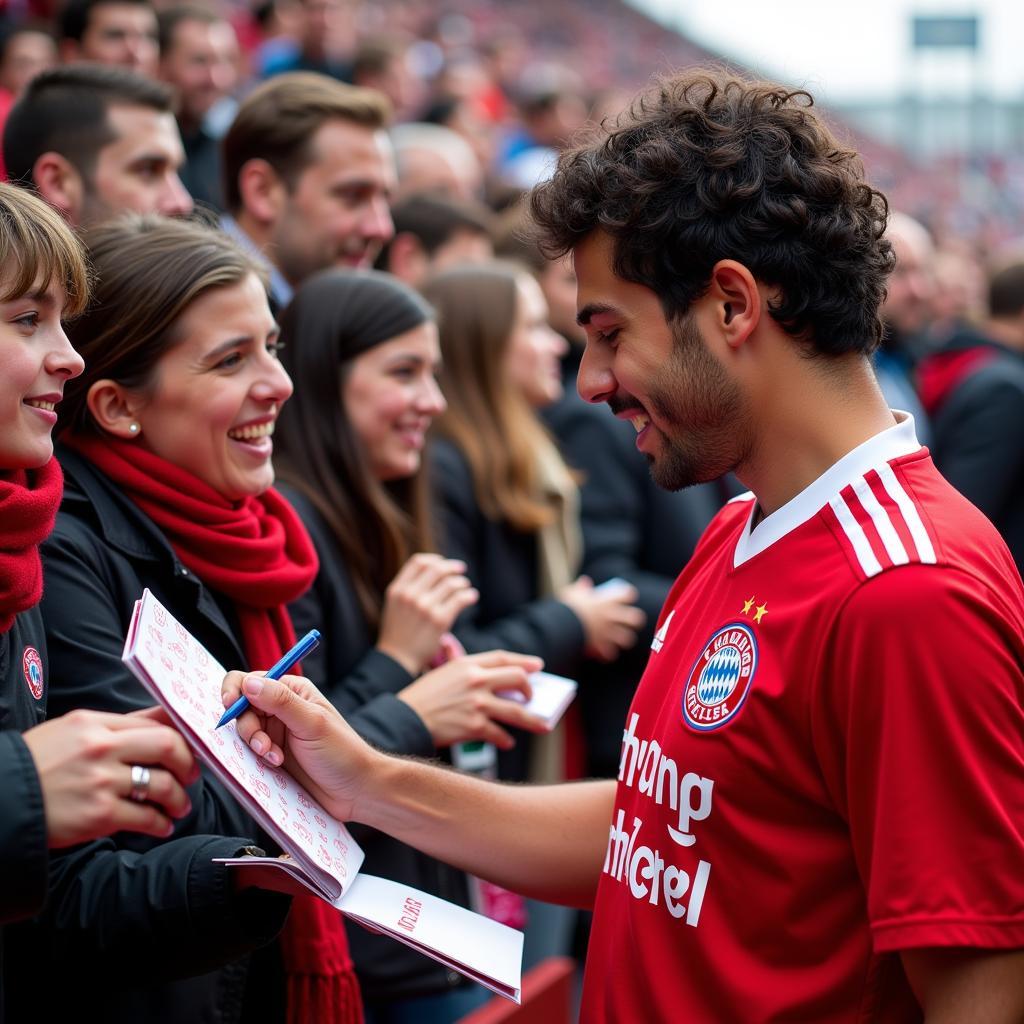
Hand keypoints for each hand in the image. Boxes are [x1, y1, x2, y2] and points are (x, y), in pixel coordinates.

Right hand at [22, 707, 199, 847]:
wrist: (1, 800)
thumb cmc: (38, 764)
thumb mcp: (71, 731)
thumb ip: (114, 727)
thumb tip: (161, 721)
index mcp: (95, 724)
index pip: (154, 721)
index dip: (181, 735)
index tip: (190, 748)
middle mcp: (101, 748)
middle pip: (167, 746)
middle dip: (188, 762)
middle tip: (191, 775)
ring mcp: (101, 782)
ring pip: (161, 784)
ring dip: (178, 798)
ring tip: (179, 806)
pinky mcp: (98, 815)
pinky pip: (145, 818)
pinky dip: (160, 824)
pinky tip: (162, 826)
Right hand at [221, 670, 378, 821]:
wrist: (355, 791)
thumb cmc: (342, 752)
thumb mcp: (312, 722)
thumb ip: (280, 701)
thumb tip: (248, 683)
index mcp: (292, 691)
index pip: (250, 680)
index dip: (235, 691)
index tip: (230, 705)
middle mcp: (280, 709)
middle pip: (241, 709)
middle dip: (247, 726)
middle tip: (263, 745)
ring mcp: (275, 734)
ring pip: (243, 733)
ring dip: (253, 744)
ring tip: (274, 759)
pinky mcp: (271, 757)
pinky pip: (248, 754)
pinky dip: (255, 759)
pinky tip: (274, 766)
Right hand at [377, 553, 478, 673]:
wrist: (397, 660)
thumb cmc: (398, 633)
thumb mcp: (394, 605)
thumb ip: (408, 588)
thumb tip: (432, 571)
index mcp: (397, 589)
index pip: (418, 562)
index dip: (434, 560)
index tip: (442, 564)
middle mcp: (410, 595)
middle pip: (437, 569)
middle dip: (452, 567)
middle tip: (461, 570)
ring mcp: (425, 607)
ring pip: (451, 582)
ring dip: (462, 582)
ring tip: (466, 587)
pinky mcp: (440, 620)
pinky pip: (460, 598)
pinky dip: (469, 594)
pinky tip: (471, 597)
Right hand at [398, 651, 546, 749]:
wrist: (404, 719)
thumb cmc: (423, 696)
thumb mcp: (444, 673)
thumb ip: (469, 672)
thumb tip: (497, 682)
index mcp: (467, 663)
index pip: (503, 657)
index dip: (523, 661)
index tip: (538, 666)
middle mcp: (476, 680)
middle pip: (517, 679)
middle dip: (530, 689)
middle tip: (532, 697)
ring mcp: (477, 704)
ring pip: (517, 711)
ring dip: (533, 720)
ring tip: (542, 725)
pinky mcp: (474, 727)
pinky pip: (500, 734)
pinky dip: (506, 739)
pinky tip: (508, 742)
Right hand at [559, 576, 645, 661]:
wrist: (562, 626)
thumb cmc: (568, 607)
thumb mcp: (573, 593)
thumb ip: (581, 588)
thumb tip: (585, 582)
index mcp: (607, 601)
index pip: (627, 594)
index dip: (628, 594)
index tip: (625, 595)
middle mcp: (611, 617)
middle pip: (634, 618)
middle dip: (635, 620)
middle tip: (630, 620)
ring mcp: (608, 632)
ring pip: (627, 638)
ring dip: (624, 639)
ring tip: (619, 639)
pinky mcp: (601, 646)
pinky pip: (610, 653)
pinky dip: (608, 654)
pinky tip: (605, 654)